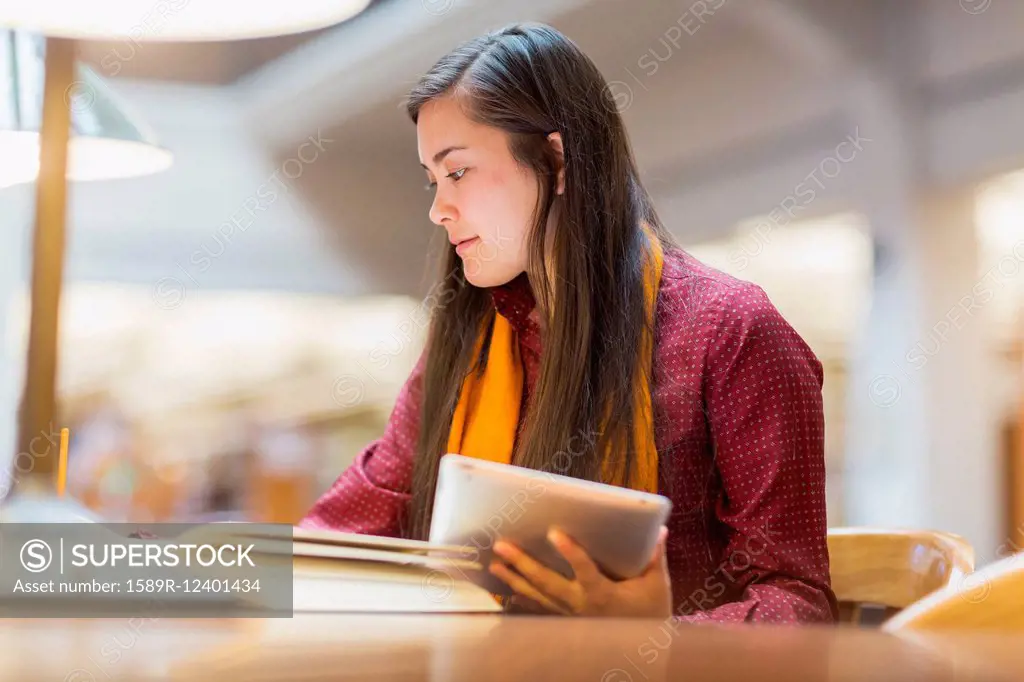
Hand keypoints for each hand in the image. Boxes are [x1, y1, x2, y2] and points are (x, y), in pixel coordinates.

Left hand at [489, 525, 671, 616]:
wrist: (644, 648)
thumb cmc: (650, 612)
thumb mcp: (656, 585)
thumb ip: (654, 557)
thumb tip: (659, 529)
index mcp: (604, 593)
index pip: (585, 570)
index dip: (570, 552)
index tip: (555, 533)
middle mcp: (581, 605)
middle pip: (548, 583)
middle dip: (523, 564)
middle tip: (502, 546)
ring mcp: (571, 616)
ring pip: (538, 597)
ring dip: (515, 580)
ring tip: (495, 564)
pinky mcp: (566, 622)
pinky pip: (540, 612)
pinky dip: (522, 603)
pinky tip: (506, 593)